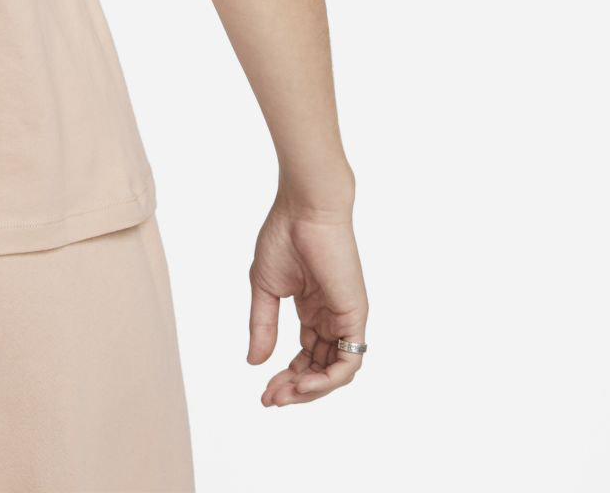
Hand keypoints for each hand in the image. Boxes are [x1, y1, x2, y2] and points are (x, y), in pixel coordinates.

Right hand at [246, 195, 367, 406]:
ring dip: (311, 390)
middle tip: (272, 400)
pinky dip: (328, 379)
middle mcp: (332, 318)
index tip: (264, 392)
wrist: (304, 209)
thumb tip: (254, 363)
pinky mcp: (355, 315)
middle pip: (319, 368)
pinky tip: (303, 383)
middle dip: (296, 389)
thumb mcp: (265, 287)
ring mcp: (345, 318)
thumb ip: (262, 325)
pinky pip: (349, 361)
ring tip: (285, 394)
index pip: (304, 355)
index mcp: (312, 309)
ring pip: (336, 372)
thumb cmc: (283, 236)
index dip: (286, 377)